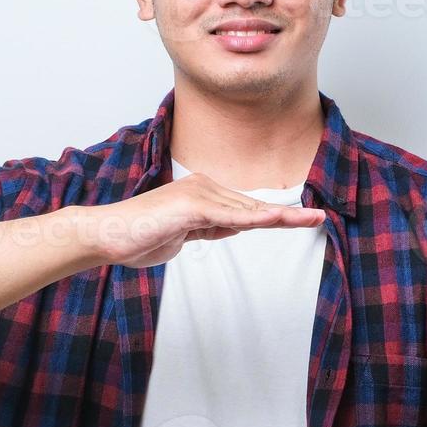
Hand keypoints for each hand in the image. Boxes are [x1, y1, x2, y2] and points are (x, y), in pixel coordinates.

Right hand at [79, 172, 326, 268]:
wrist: (108, 236)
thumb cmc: (139, 238)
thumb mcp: (184, 236)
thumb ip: (209, 228)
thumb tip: (235, 227)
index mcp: (202, 194)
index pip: (245, 209)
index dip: (275, 215)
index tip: (303, 218)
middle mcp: (203, 187)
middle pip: (252, 207)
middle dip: (286, 215)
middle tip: (318, 218)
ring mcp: (197, 194)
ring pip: (246, 210)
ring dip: (279, 217)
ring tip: (309, 219)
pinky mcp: (190, 206)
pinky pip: (229, 216)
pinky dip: (254, 219)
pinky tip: (276, 220)